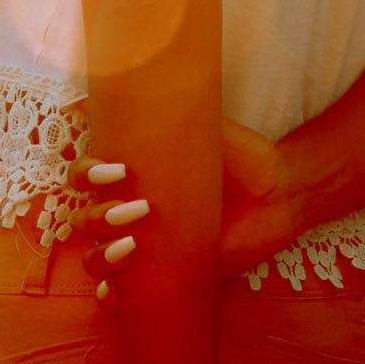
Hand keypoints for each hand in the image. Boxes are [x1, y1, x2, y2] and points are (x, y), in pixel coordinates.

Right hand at [70, 117, 304, 305]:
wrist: (283, 196)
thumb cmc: (244, 157)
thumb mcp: (208, 127)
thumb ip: (173, 105)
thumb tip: (131, 67)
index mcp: (133, 177)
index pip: (83, 177)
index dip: (85, 175)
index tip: (117, 170)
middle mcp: (130, 212)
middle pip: (81, 220)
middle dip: (96, 217)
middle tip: (136, 208)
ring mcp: (144, 247)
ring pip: (93, 257)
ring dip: (101, 255)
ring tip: (133, 245)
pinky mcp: (166, 277)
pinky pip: (122, 295)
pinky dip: (109, 296)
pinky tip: (114, 293)